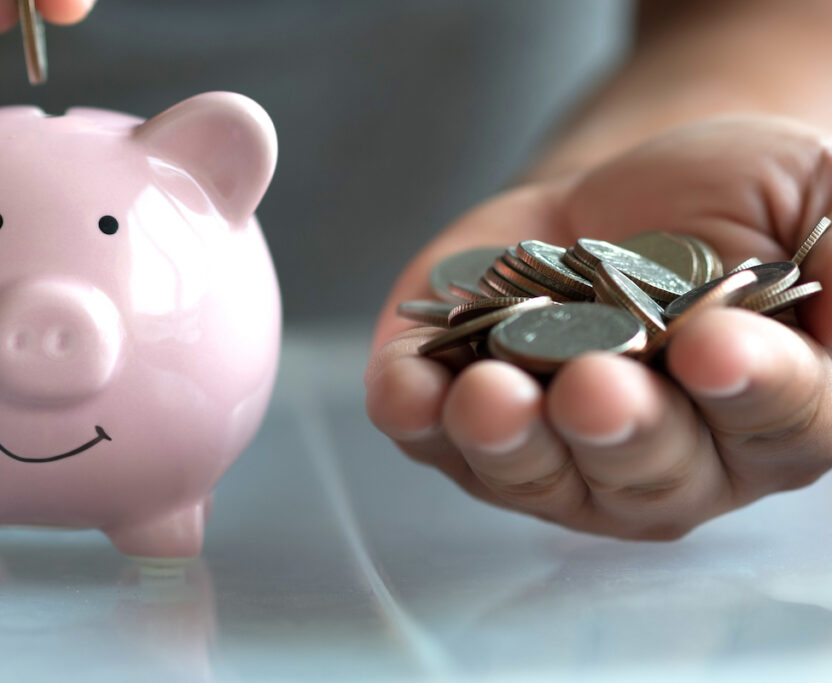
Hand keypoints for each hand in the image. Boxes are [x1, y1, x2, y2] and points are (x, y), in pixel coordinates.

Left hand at [366, 115, 831, 539]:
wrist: (608, 203)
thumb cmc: (724, 203)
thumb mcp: (813, 194)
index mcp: (769, 413)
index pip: (776, 421)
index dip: (750, 390)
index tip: (714, 346)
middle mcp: (668, 459)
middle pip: (646, 467)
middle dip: (619, 427)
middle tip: (595, 387)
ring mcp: (559, 453)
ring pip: (537, 470)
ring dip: (510, 438)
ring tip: (491, 395)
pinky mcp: (467, 422)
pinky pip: (436, 437)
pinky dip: (418, 413)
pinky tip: (408, 388)